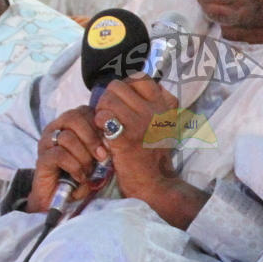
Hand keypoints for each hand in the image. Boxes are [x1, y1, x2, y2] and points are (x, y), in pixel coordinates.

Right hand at [26, 105, 107, 212]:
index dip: (98, 125)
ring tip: (88, 171)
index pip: (84, 110)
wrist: (63, 200)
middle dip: (91, 138)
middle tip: (101, 157)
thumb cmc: (84, 175)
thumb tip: (112, 134)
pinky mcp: (41, 159)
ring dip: (83, 156)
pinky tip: (80, 177)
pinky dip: (75, 167)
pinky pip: (60, 155)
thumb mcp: (98, 157)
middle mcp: (55, 129)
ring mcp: (46, 143)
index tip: (108, 144)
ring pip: (67, 137)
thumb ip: (104, 142)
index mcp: (70, 124)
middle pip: (73, 117)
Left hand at [92, 75, 181, 195]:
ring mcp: (141, 124)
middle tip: (108, 115)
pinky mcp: (126, 138)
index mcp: (164, 106)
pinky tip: (102, 132)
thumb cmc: (153, 154)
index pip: (140, 78)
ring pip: (108, 99)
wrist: (154, 183)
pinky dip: (98, 122)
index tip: (122, 102)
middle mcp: (155, 111)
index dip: (125, 86)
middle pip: (118, 86)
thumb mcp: (163, 125)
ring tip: (104, 125)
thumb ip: (154, 105)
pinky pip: (104, 117)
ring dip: (101, 110)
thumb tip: (135, 87)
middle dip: (108, 98)